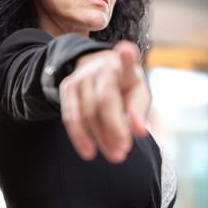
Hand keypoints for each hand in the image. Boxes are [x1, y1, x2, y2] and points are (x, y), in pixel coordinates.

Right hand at [59, 41, 149, 162]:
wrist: (95, 69)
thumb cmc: (123, 85)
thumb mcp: (137, 92)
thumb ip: (139, 111)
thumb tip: (139, 132)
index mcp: (122, 65)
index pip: (125, 60)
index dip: (126, 56)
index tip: (126, 50)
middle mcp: (99, 68)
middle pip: (104, 100)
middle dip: (113, 129)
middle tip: (123, 153)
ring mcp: (80, 77)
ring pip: (87, 112)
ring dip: (99, 137)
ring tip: (114, 156)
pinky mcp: (67, 88)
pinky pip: (70, 116)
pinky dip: (79, 136)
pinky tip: (88, 152)